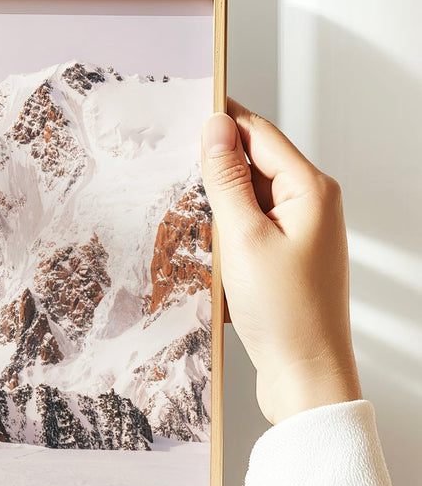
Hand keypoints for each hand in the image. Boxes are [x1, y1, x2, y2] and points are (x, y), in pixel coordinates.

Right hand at [201, 100, 361, 424]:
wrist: (306, 374)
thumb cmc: (285, 313)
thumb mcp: (244, 238)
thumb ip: (227, 179)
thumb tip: (216, 127)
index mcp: (310, 190)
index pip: (259, 133)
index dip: (220, 120)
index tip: (182, 111)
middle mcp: (312, 204)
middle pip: (254, 162)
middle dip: (214, 166)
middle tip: (172, 169)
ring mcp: (301, 231)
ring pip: (249, 195)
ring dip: (218, 202)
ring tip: (189, 217)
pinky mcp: (287, 255)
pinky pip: (250, 224)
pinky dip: (226, 229)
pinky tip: (207, 246)